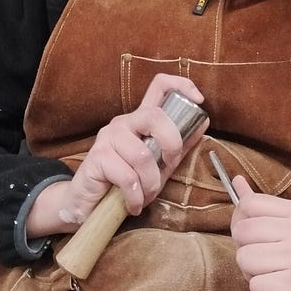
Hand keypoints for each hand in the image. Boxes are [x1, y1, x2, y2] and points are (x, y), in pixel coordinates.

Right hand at [26, 75, 206, 237]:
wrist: (87, 204)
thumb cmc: (125, 183)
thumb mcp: (158, 165)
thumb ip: (177, 146)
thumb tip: (203, 124)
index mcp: (140, 120)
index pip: (159, 86)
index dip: (181, 85)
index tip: (198, 99)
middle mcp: (123, 122)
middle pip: (154, 116)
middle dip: (171, 145)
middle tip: (169, 166)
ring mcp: (108, 137)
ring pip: (142, 155)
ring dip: (150, 183)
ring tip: (145, 195)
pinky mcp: (98, 156)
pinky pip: (128, 177)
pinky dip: (136, 197)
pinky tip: (132, 204)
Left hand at [229, 175, 290, 290]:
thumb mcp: (283, 235)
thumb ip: (259, 210)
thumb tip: (236, 180)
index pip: (248, 205)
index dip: (244, 228)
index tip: (264, 244)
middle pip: (243, 232)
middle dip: (248, 254)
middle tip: (272, 267)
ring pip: (245, 258)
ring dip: (254, 276)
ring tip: (277, 280)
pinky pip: (256, 286)